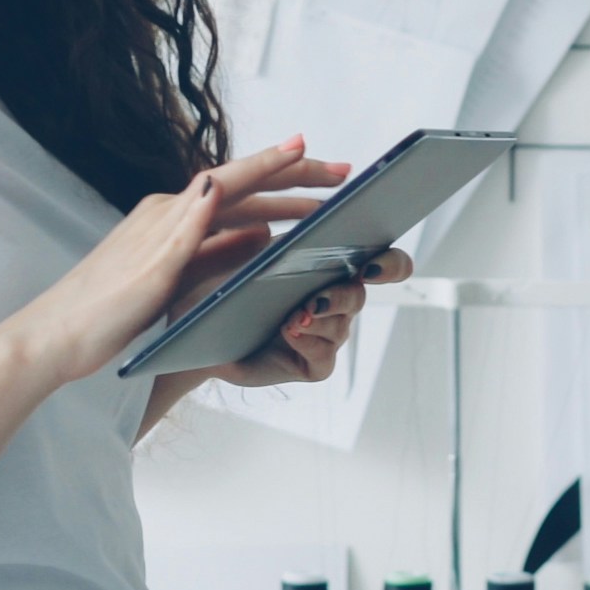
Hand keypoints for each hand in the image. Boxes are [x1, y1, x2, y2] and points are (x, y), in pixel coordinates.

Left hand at [2, 138, 349, 386]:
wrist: (55, 341)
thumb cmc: (97, 311)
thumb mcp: (150, 270)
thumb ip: (187, 227)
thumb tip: (216, 181)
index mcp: (168, 214)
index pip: (231, 179)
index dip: (272, 163)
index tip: (308, 146)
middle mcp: (169, 219)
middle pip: (241, 192)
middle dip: (290, 183)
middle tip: (336, 176)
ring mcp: (168, 241)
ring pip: (235, 217)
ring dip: (277, 209)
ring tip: (317, 209)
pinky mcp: (165, 265)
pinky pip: (219, 242)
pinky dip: (250, 236)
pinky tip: (266, 240)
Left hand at [208, 247, 415, 389]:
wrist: (199, 331)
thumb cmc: (224, 288)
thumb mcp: (250, 256)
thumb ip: (273, 242)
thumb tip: (280, 226)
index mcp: (331, 268)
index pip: (381, 263)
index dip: (390, 264)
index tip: (370, 266)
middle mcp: (335, 301)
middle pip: (360, 295)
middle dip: (343, 294)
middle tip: (322, 296)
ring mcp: (326, 334)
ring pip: (341, 324)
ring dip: (321, 317)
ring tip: (296, 315)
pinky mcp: (314, 363)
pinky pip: (324, 353)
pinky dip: (309, 341)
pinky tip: (289, 331)